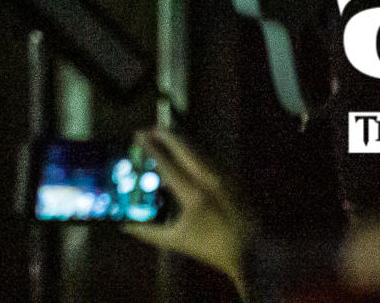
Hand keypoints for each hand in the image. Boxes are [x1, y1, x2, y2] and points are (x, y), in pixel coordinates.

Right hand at [123, 126, 253, 298]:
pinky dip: (193, 149)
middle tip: (148, 129)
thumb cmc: (214, 247)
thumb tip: (124, 228)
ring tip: (164, 135)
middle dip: (165, 134)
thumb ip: (150, 233)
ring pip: (198, 148)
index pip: (166, 162)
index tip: (137, 135)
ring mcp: (222, 175)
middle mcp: (207, 178)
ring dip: (179, 140)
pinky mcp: (232, 176)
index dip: (150, 147)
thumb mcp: (179, 241)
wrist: (255, 251)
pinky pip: (208, 155)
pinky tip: (186, 151)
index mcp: (192, 193)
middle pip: (183, 146)